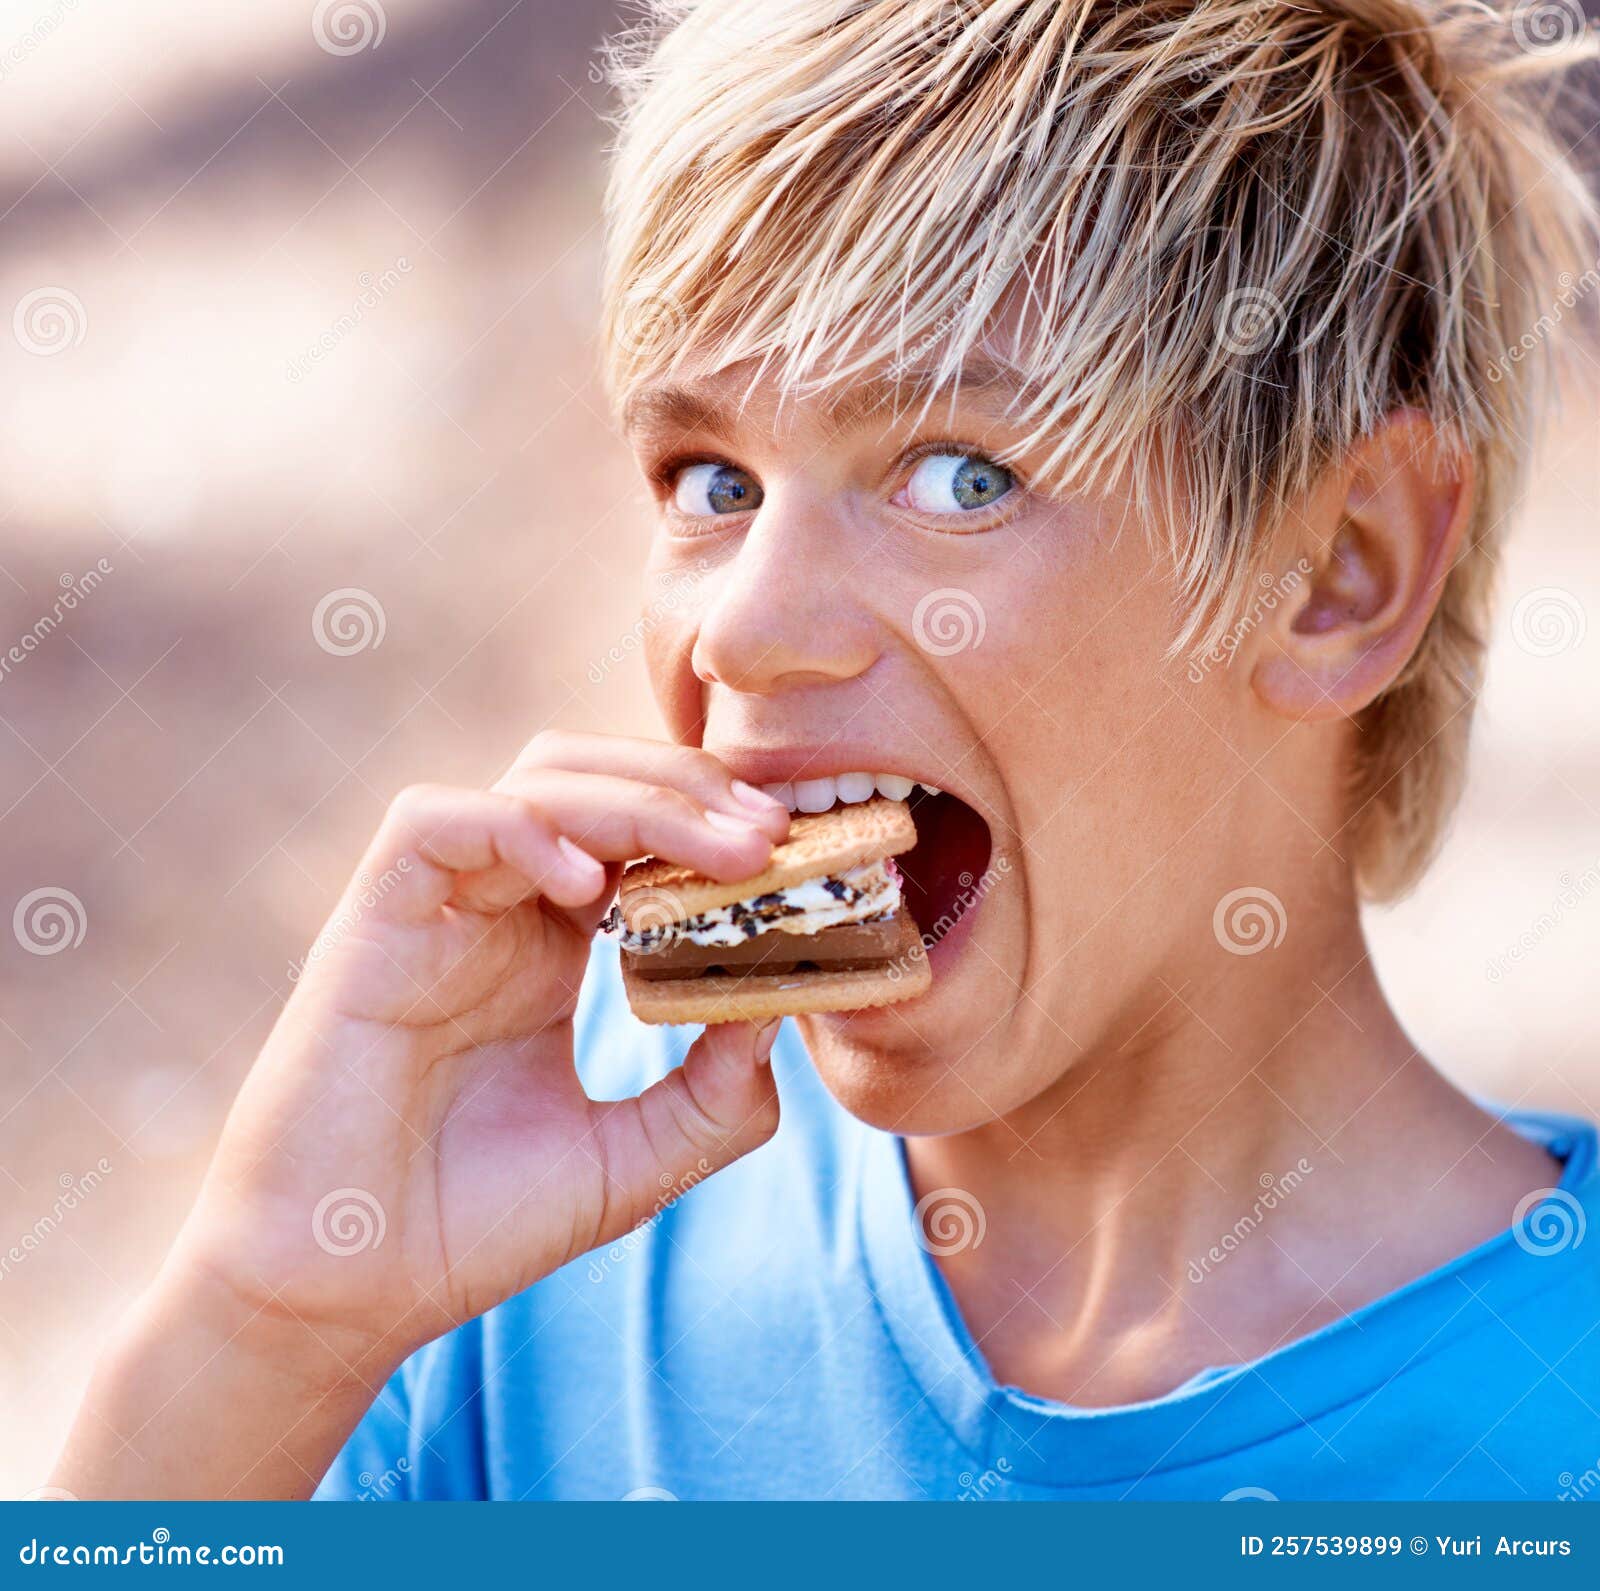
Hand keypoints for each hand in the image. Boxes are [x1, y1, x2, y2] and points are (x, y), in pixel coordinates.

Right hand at [170, 731, 789, 1369]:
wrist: (342, 1295)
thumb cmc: (472, 1227)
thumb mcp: (632, 1163)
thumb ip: (714, 1096)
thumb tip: (784, 1010)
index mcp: (552, 947)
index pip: (639, 833)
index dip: (716, 824)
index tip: (792, 851)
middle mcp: (497, 910)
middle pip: (597, 781)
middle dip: (692, 791)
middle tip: (770, 834)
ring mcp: (435, 910)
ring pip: (534, 783)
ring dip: (638, 798)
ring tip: (723, 849)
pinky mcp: (371, 924)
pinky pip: (434, 823)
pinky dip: (518, 827)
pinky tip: (589, 884)